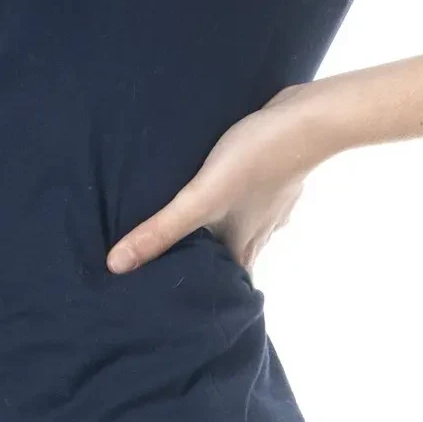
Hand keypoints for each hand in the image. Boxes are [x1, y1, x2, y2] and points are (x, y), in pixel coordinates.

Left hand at [106, 83, 327, 275]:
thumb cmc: (255, 160)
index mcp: (242, 247)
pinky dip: (231, 200)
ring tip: (185, 226)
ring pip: (238, 227)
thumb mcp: (200, 197)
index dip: (202, 297)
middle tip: (167, 262)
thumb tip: (116, 266)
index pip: (223, 288)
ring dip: (215, 230)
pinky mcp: (273, 177)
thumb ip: (161, 229)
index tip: (174, 303)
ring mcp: (270, 205)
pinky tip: (218, 186)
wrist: (306, 118)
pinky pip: (247, 199)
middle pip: (227, 258)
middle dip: (201, 262)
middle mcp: (259, 233)